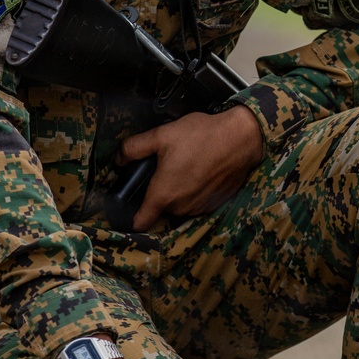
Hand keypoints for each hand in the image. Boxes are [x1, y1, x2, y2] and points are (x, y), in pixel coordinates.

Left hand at [117, 106, 262, 230]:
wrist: (241, 139)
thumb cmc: (200, 136)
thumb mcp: (161, 135)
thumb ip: (133, 148)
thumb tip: (118, 159)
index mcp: (163, 195)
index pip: (141, 222)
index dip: (130, 218)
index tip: (129, 206)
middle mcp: (181, 207)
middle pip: (161, 209)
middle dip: (159, 194)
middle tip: (164, 169)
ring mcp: (200, 207)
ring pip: (179, 206)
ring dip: (178, 193)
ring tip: (185, 167)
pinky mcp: (215, 203)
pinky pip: (196, 202)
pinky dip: (195, 192)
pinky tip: (200, 171)